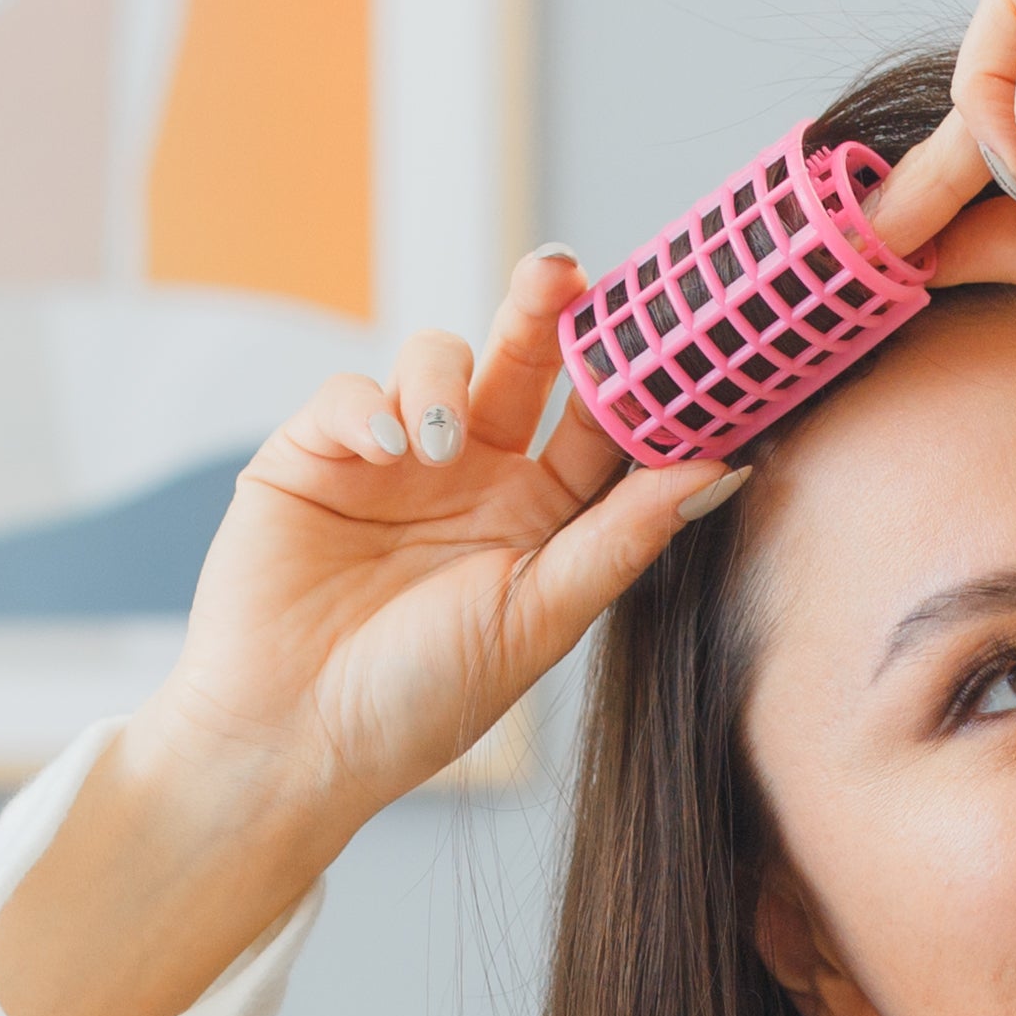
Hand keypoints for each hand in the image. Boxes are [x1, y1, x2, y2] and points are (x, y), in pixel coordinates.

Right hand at [123, 247, 734, 861]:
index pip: (596, 425)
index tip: (659, 335)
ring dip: (442, 377)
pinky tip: (380, 452)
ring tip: (434, 445)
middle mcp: (471, 478)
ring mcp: (392, 461)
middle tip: (561, 273)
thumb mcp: (539, 617)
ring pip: (437, 358)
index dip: (626, 378)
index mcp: (537, 520)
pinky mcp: (313, 454)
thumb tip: (725, 468)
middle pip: (523, 365)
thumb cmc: (419, 701)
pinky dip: (368, 407)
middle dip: (543, 312)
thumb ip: (624, 537)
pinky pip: (351, 393)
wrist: (289, 742)